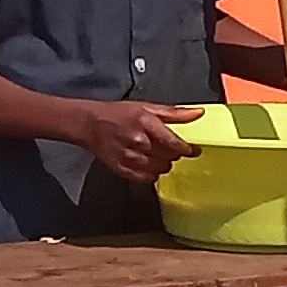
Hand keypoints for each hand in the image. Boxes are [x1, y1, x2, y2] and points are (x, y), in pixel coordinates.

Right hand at [80, 100, 201, 181]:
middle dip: (174, 154)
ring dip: (163, 164)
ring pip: (160, 169)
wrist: (89, 123)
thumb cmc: (117, 114)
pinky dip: (151, 173)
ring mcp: (128, 157)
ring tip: (157, 154)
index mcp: (146, 124)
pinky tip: (148, 163)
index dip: (187, 149)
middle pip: (169, 157)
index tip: (193, 150)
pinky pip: (146, 178)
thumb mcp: (146, 107)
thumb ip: (174, 113)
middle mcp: (138, 142)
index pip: (174, 142)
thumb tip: (197, 113)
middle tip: (170, 148)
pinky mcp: (121, 169)